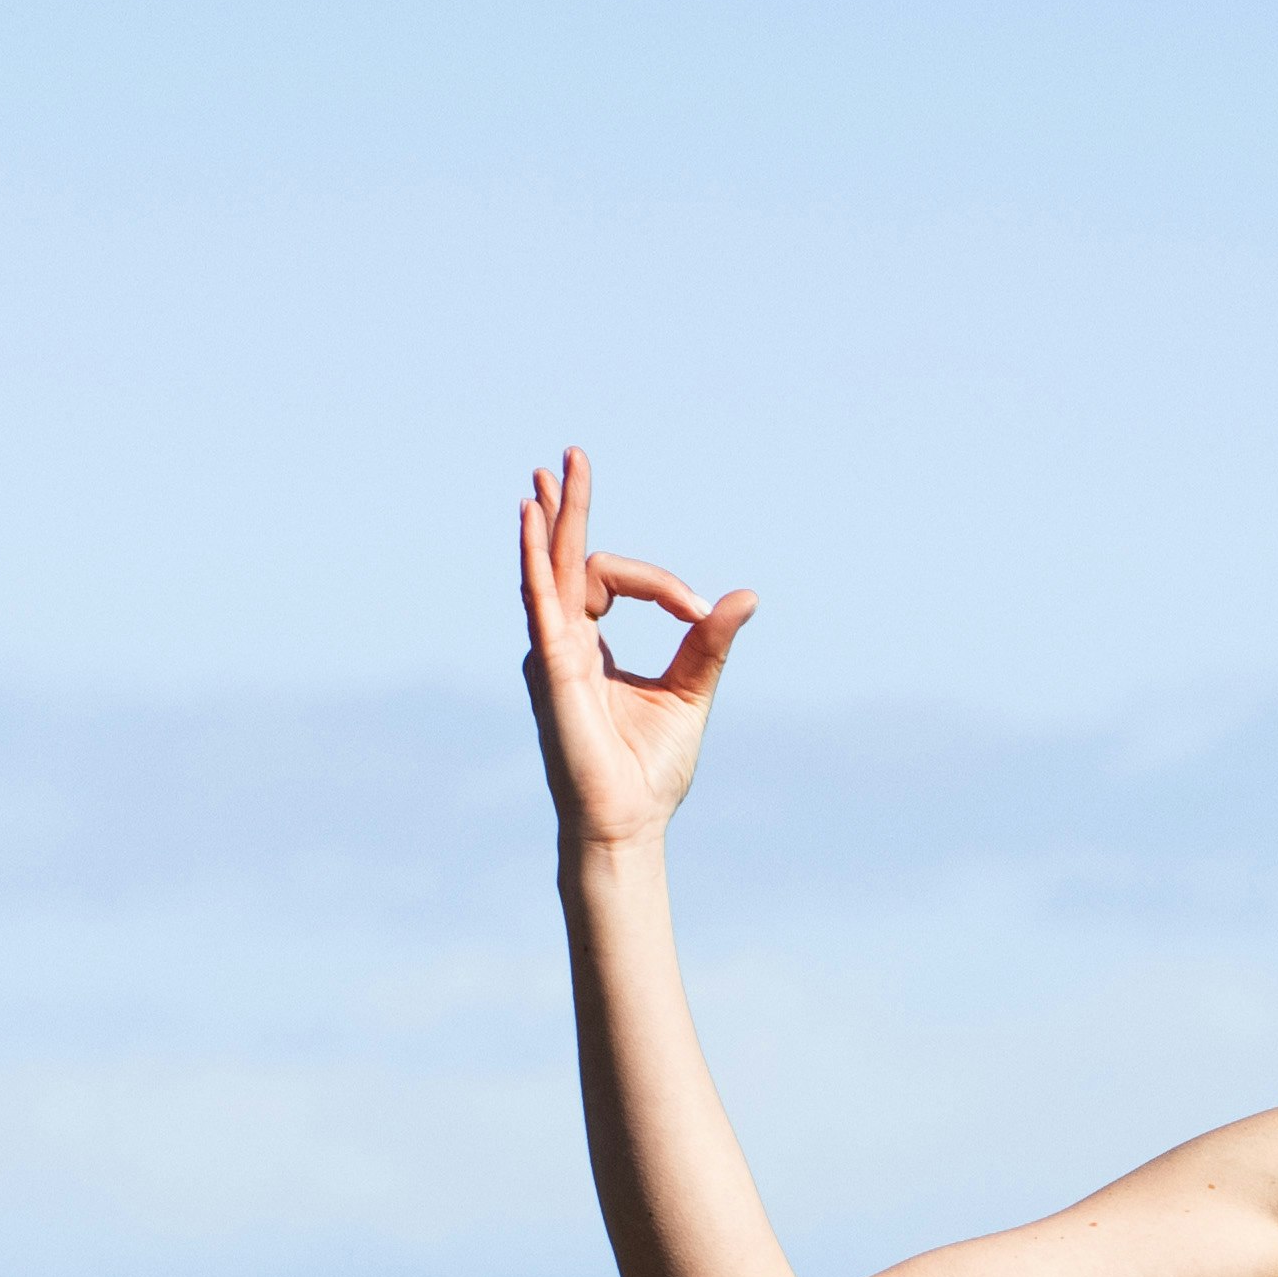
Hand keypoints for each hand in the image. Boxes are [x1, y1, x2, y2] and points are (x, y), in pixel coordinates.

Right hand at [518, 447, 753, 857]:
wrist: (629, 822)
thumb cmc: (650, 770)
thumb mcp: (690, 691)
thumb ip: (710, 642)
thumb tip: (745, 596)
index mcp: (590, 647)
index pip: (612, 581)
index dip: (660, 584)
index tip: (698, 610)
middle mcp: (563, 643)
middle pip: (564, 559)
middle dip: (570, 506)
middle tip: (572, 454)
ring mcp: (551, 653)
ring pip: (548, 571)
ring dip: (552, 520)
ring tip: (550, 472)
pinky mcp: (551, 669)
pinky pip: (541, 603)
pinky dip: (536, 560)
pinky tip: (532, 520)